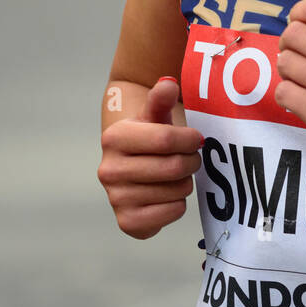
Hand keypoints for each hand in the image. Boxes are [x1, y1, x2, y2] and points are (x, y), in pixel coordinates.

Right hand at [98, 77, 203, 238]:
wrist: (135, 166)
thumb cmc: (151, 136)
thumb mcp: (155, 114)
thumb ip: (161, 98)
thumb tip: (169, 84)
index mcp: (114, 138)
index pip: (165, 140)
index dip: (190, 139)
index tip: (197, 139)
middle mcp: (108, 170)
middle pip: (173, 168)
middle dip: (191, 162)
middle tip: (192, 158)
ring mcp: (116, 198)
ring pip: (176, 191)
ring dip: (186, 182)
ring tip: (177, 175)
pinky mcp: (128, 222)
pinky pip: (172, 212)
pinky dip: (179, 204)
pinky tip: (168, 194)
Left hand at [274, 0, 305, 190]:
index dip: (299, 12)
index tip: (301, 22)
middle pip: (293, 34)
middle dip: (290, 40)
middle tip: (300, 51)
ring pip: (285, 63)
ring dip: (289, 67)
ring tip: (302, 75)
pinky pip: (284, 92)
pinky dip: (288, 93)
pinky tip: (301, 96)